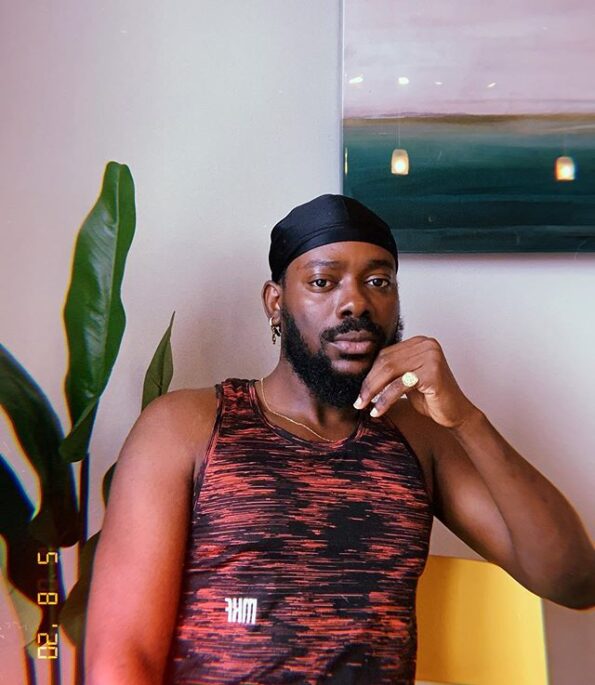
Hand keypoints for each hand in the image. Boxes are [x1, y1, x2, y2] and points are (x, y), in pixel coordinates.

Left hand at [354, 336, 478, 428]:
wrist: (456, 414)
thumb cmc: (430, 397)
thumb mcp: (407, 379)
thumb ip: (391, 370)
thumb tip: (361, 373)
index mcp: (420, 342)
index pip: (386, 354)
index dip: (369, 372)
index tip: (359, 389)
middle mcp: (427, 344)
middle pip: (386, 361)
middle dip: (369, 382)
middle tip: (357, 400)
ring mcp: (431, 356)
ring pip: (390, 372)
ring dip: (373, 391)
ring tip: (363, 405)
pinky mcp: (432, 373)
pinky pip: (399, 385)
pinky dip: (385, 399)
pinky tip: (377, 410)